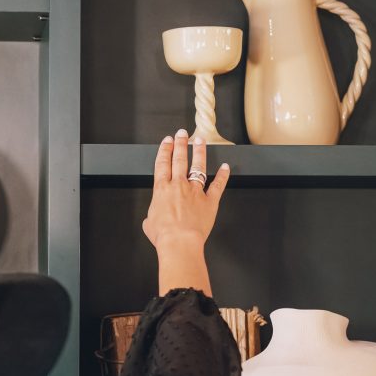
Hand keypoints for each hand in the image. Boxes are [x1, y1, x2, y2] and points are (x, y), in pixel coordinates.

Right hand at [142, 130, 229, 252]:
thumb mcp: (149, 223)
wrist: (179, 241)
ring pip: (198, 166)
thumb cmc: (164, 235)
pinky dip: (223, 175)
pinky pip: (218, 185)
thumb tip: (154, 217)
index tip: (167, 141)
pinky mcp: (209, 201)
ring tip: (200, 141)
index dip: (165, 150)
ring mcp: (195, 191)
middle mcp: (178, 186)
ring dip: (199, 152)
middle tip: (181, 133)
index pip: (163, 163)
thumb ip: (153, 214)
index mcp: (162, 189)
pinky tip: (226, 167)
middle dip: (180, 144)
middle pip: (179, 159)